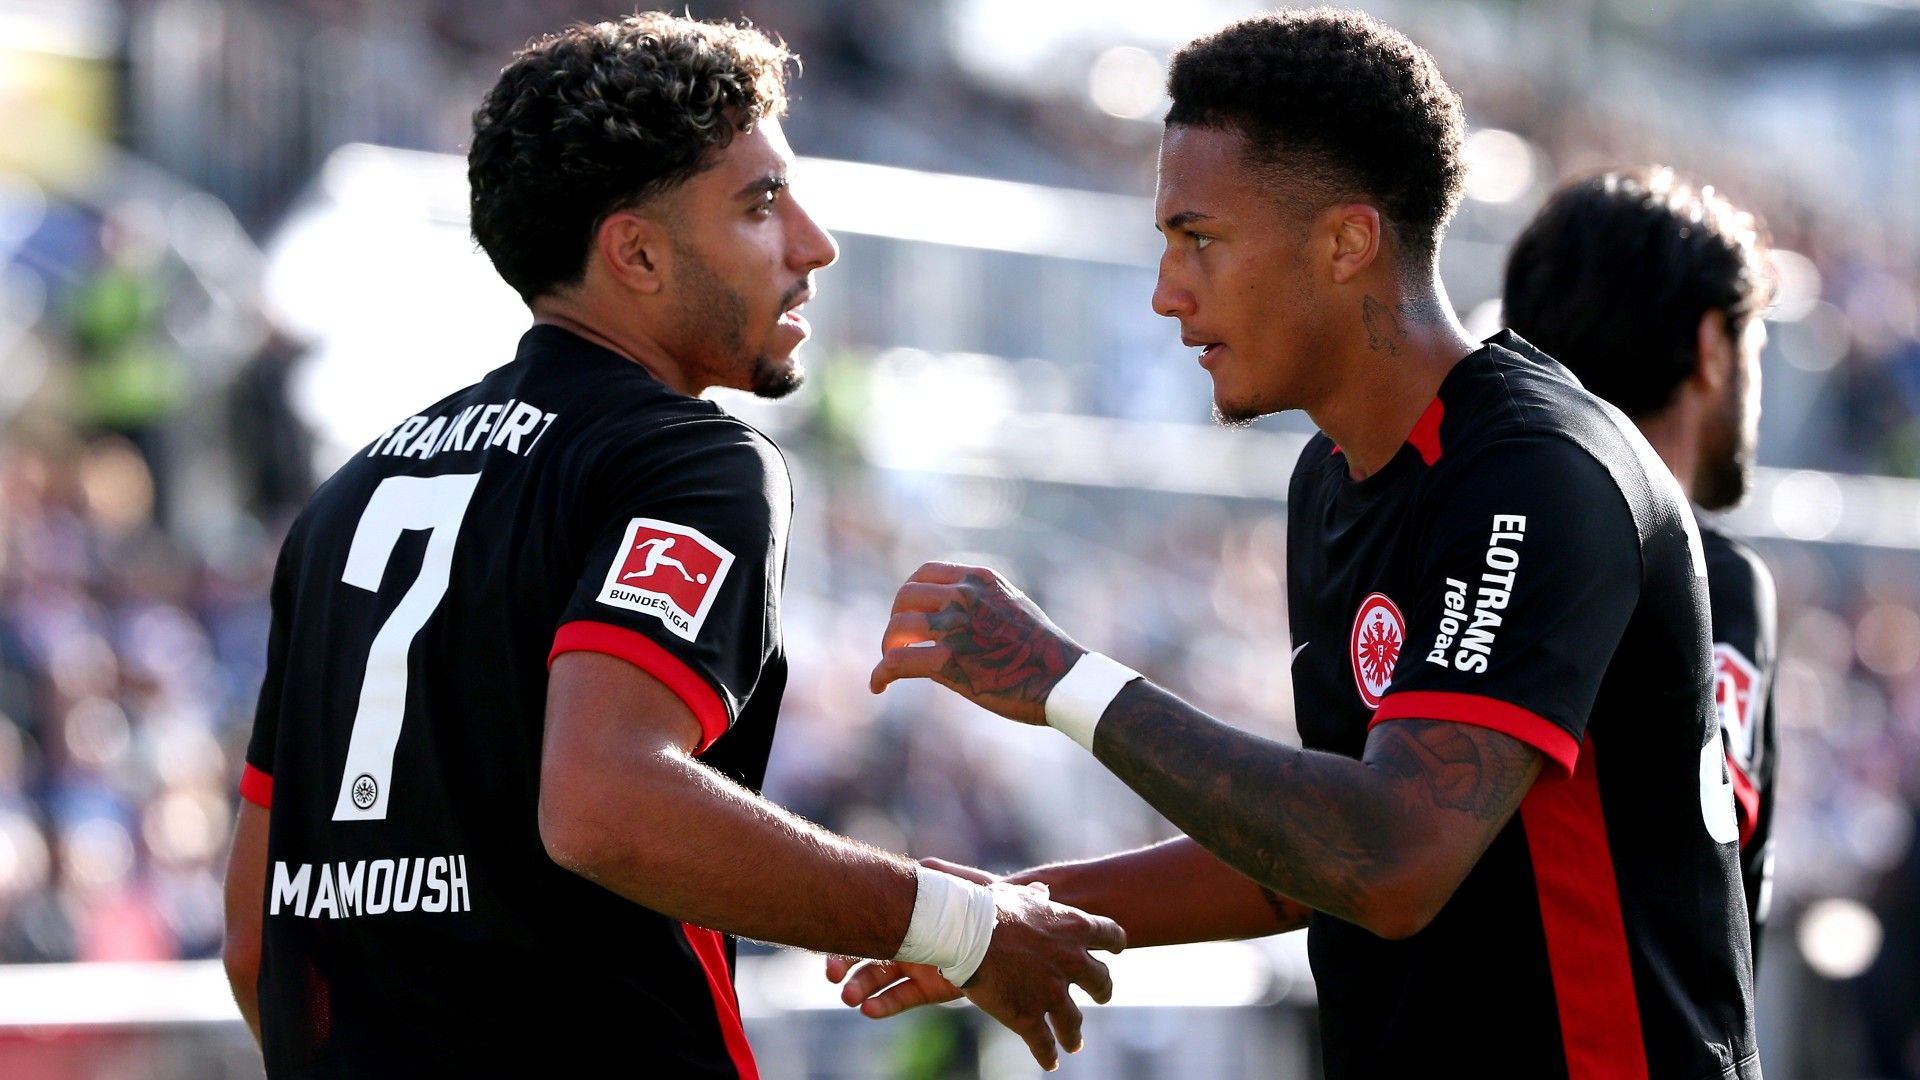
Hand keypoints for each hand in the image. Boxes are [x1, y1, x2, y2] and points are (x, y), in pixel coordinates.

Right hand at [823, 858, 1001, 1017]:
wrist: (1011, 932)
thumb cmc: (984, 901)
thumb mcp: (961, 884)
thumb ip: (936, 876)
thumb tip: (918, 867)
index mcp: (903, 914)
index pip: (866, 925)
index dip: (846, 937)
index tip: (831, 943)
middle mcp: (903, 940)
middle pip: (865, 955)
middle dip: (845, 966)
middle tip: (832, 976)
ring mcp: (915, 965)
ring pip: (878, 979)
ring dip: (861, 988)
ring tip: (850, 998)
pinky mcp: (930, 989)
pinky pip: (902, 997)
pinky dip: (885, 1004)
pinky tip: (869, 1010)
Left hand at [871, 562, 1085, 724]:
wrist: (1065, 680)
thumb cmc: (1045, 651)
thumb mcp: (1014, 607)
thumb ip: (983, 601)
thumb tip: (958, 613)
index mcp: (980, 580)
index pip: (926, 572)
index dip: (909, 594)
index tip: (908, 614)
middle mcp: (965, 596)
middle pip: (905, 597)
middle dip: (896, 621)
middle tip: (898, 643)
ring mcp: (956, 627)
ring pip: (898, 627)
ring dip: (888, 647)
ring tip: (891, 664)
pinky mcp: (950, 661)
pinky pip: (898, 662)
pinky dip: (881, 674)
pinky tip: (878, 686)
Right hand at [959, 881, 1124, 1070]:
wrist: (966, 932)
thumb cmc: (989, 907)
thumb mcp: (1020, 895)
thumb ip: (1037, 898)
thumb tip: (1043, 892)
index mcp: (1073, 928)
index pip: (1110, 934)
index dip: (1116, 943)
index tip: (1117, 949)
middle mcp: (1071, 962)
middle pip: (1101, 981)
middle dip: (1103, 991)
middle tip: (1102, 996)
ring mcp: (1052, 992)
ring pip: (1074, 1021)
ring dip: (1075, 1033)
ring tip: (1075, 1042)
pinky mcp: (1029, 1016)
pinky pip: (1044, 1044)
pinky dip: (1048, 1055)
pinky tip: (1050, 1062)